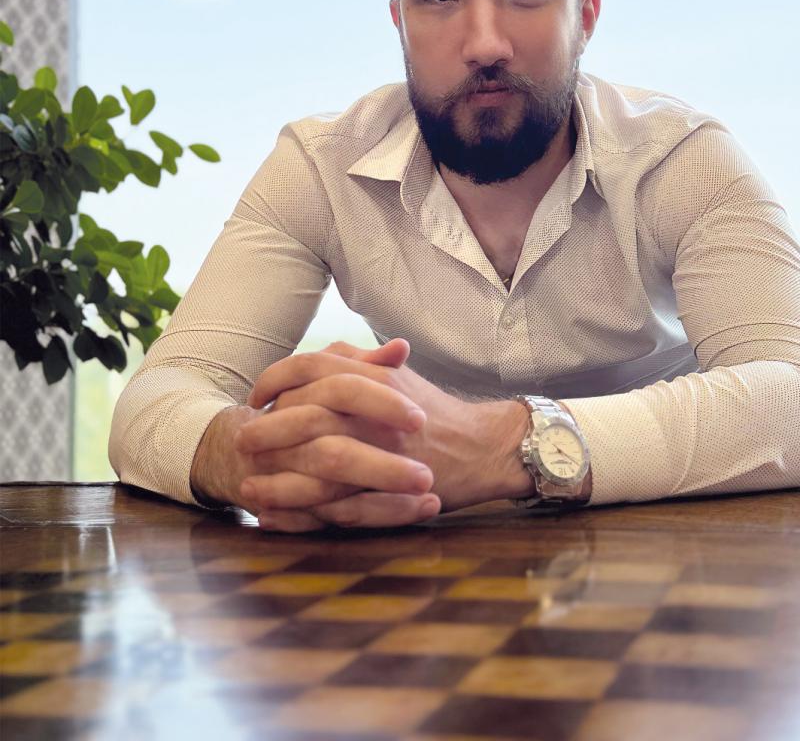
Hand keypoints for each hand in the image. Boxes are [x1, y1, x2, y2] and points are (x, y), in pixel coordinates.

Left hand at [242, 339, 532, 520]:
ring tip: (247, 489)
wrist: (484, 447)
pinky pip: (336, 504)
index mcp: (373, 376)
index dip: (276, 378)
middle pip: (305, 412)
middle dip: (267, 429)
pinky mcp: (388, 490)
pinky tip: (277, 519)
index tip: (257, 396)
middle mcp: (374, 409)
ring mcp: (381, 449)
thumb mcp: (398, 379)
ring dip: (277, 478)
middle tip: (241, 440)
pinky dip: (302, 514)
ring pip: (316, 461)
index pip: (311, 367)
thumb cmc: (437, 412)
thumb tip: (324, 354)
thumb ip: (361, 362)